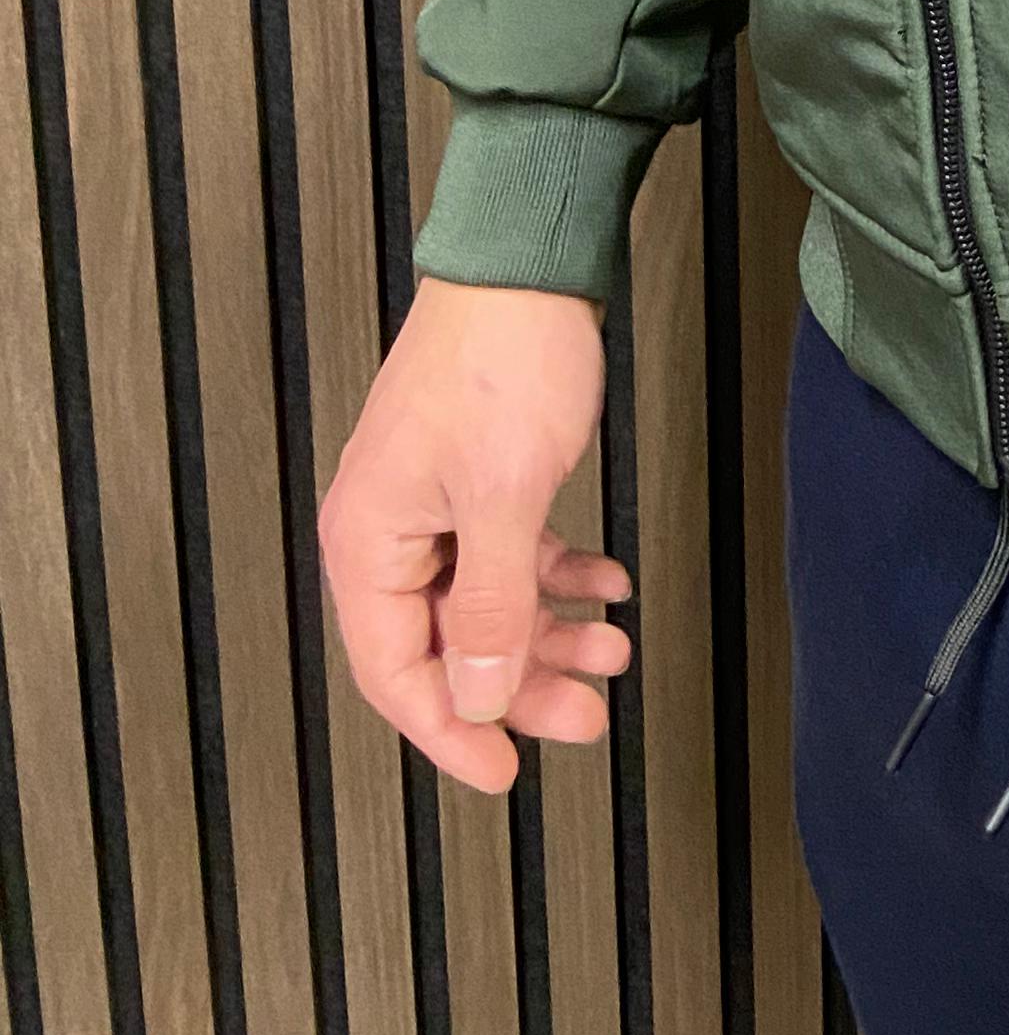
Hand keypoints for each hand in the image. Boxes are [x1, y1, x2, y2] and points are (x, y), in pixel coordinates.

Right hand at [318, 280, 628, 794]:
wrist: (530, 262)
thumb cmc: (503, 360)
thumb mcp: (503, 498)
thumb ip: (489, 608)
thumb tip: (475, 696)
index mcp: (368, 542)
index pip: (394, 674)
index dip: (451, 731)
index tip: (504, 772)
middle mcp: (390, 530)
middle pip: (446, 645)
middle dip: (520, 686)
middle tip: (588, 718)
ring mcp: (433, 504)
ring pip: (486, 604)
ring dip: (549, 634)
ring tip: (614, 652)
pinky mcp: (475, 477)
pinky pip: (509, 554)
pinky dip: (558, 576)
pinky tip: (608, 584)